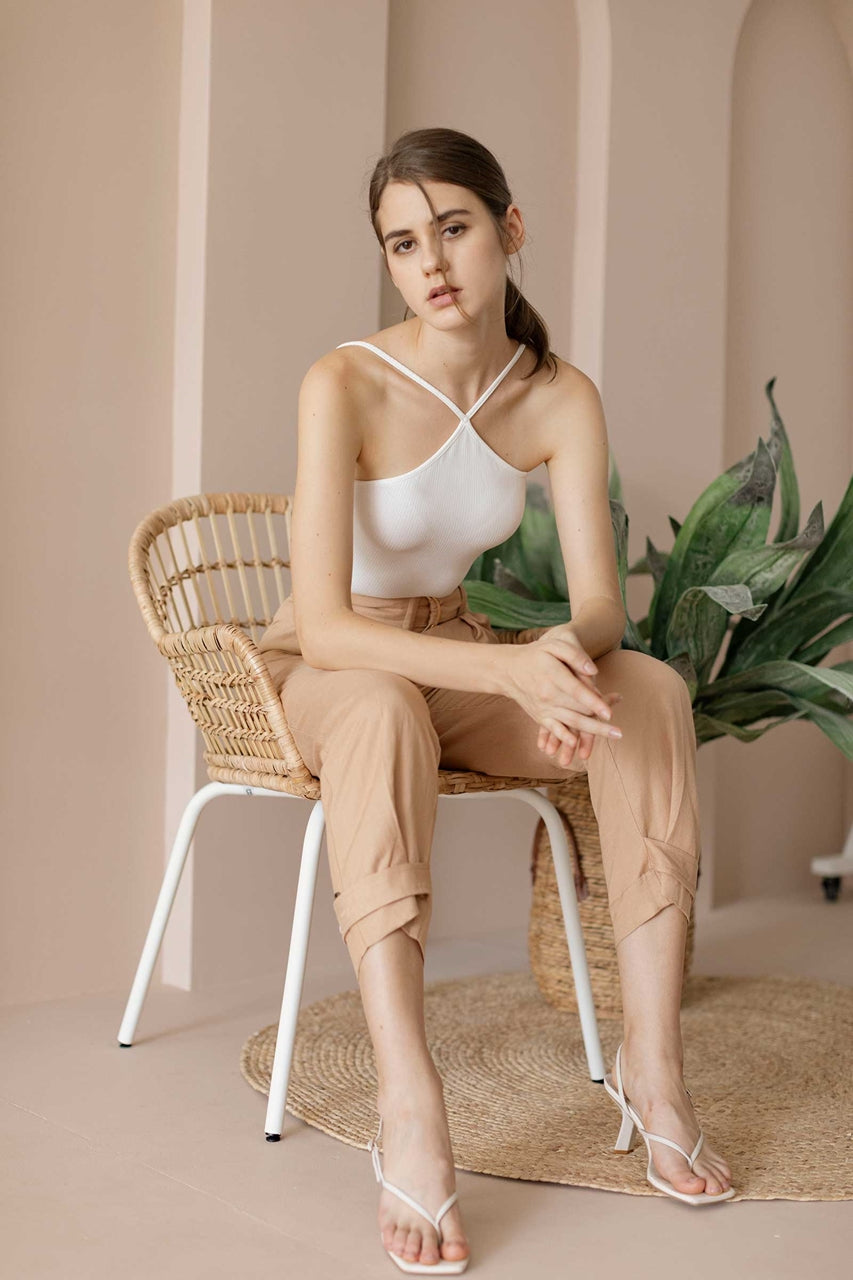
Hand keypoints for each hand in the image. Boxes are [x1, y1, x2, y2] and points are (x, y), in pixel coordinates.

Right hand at [503, 622, 622, 763]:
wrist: (509, 670)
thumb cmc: (536, 655)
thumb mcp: (554, 645)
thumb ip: (574, 655)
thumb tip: (594, 671)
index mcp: (552, 674)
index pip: (576, 691)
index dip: (593, 703)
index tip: (609, 713)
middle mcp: (547, 694)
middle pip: (577, 711)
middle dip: (599, 722)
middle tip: (619, 731)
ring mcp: (544, 708)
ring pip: (570, 723)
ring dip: (591, 733)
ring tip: (612, 736)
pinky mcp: (540, 717)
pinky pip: (554, 730)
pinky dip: (565, 738)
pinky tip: (577, 745)